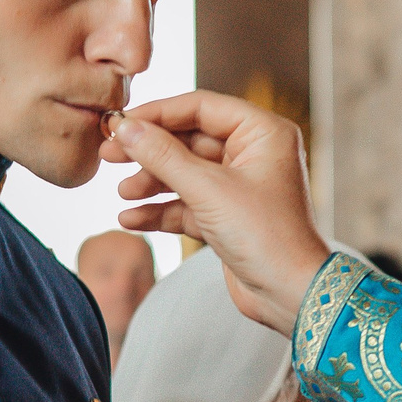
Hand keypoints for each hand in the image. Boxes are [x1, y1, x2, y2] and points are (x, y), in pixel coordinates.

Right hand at [107, 93, 331, 333]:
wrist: (291, 295)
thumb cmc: (266, 236)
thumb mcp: (208, 190)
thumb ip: (163, 156)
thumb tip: (125, 128)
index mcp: (262, 132)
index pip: (201, 107)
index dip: (157, 114)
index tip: (120, 123)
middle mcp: (254, 154)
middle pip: (189, 140)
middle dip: (149, 151)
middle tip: (109, 156)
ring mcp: (241, 187)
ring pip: (186, 173)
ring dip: (152, 183)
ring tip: (124, 193)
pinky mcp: (229, 217)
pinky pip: (188, 204)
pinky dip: (162, 210)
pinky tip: (132, 218)